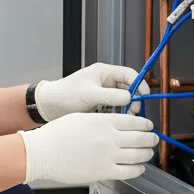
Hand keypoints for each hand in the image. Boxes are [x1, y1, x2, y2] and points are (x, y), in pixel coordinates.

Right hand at [18, 112, 157, 184]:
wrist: (44, 152)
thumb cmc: (57, 134)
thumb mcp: (81, 118)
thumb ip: (101, 120)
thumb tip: (116, 124)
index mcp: (104, 121)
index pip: (134, 121)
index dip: (145, 124)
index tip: (148, 126)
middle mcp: (110, 137)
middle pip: (141, 138)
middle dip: (150, 138)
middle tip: (153, 139)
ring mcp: (108, 155)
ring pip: (139, 155)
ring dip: (147, 154)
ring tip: (148, 153)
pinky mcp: (104, 171)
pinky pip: (129, 171)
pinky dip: (138, 169)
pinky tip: (139, 168)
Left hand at [34, 63, 148, 120]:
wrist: (49, 106)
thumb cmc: (65, 95)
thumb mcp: (89, 94)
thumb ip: (110, 96)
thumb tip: (130, 98)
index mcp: (103, 72)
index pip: (128, 74)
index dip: (139, 83)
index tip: (144, 95)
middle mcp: (105, 81)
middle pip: (129, 87)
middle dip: (135, 98)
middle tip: (135, 111)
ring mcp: (103, 93)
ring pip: (123, 99)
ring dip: (128, 107)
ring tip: (128, 117)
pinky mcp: (100, 104)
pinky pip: (116, 108)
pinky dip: (120, 113)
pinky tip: (120, 121)